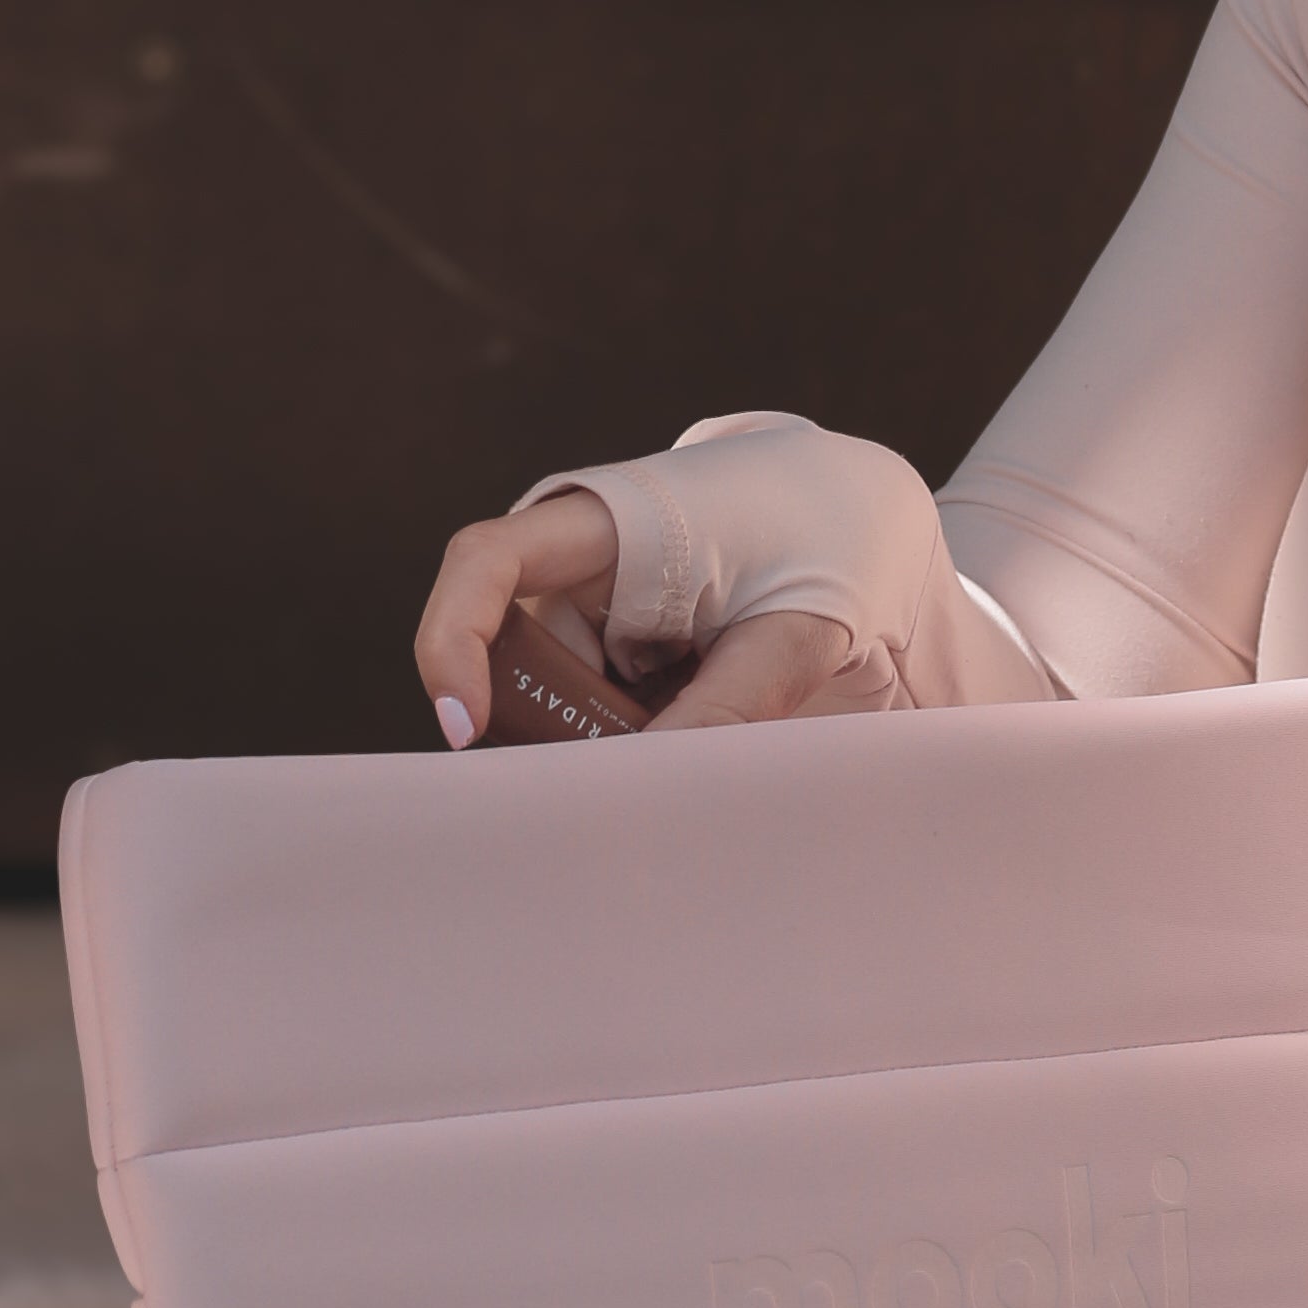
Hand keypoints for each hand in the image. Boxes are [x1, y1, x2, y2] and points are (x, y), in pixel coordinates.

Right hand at [413, 491, 859, 748]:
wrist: (855, 517)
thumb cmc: (827, 542)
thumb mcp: (796, 625)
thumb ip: (731, 703)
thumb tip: (652, 790)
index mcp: (610, 521)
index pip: (488, 564)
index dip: (453, 644)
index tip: (467, 729)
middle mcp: (580, 561)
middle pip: (516, 663)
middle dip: (561, 731)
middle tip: (636, 775)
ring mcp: (595, 606)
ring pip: (558, 703)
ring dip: (612, 740)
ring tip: (701, 730)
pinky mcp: (616, 645)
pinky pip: (598, 712)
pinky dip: (638, 738)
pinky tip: (696, 726)